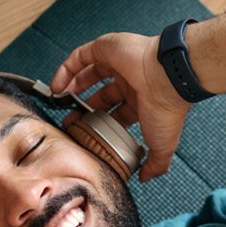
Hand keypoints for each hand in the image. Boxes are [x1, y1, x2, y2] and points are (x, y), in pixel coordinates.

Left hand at [50, 32, 191, 182]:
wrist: (168, 78)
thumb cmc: (166, 109)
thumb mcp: (161, 145)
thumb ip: (155, 164)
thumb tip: (145, 178)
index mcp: (141, 101)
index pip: (115, 112)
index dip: (97, 122)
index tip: (83, 133)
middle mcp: (129, 81)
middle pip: (100, 94)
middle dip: (83, 107)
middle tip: (69, 120)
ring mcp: (117, 63)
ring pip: (88, 73)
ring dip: (72, 86)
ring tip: (59, 100)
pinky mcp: (106, 48)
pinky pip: (80, 56)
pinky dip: (66, 70)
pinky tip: (57, 86)